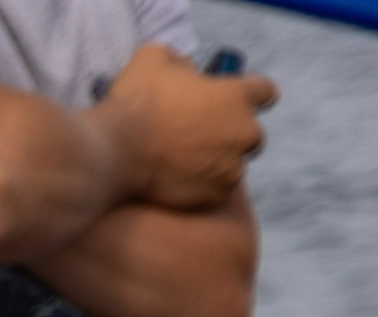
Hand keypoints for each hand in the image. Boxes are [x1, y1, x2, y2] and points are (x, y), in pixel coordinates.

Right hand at [94, 44, 274, 211]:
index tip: (233, 102)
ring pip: (232, 164)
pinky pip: (215, 190)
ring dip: (215, 162)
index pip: (265, 92)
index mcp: (237, 96)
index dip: (250, 95)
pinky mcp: (214, 195)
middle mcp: (244, 132)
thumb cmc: (132, 104)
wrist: (112, 154)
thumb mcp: (152, 59)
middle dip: (230, 134)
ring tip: (181, 161)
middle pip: (251, 134)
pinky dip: (200, 186)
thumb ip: (178, 60)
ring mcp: (231, 167)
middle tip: (196, 136)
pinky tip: (175, 179)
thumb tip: (184, 70)